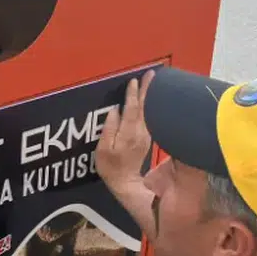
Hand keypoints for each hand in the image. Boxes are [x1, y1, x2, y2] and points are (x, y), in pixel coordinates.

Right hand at [95, 70, 154, 193]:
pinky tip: (151, 100)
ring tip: (153, 82)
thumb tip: (114, 110)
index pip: (132, 109)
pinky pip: (150, 117)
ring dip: (151, 96)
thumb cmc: (110, 167)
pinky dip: (151, 106)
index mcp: (129, 133)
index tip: (134, 80)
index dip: (133, 94)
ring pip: (149, 111)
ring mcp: (146, 135)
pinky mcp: (147, 138)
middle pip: (145, 107)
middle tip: (152, 73)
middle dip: (148, 89)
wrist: (125, 182)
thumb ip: (109, 129)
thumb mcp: (103, 149)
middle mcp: (141, 132)